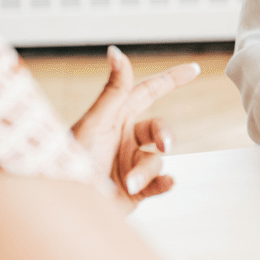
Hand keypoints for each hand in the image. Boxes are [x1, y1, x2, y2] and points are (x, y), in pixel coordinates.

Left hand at [72, 46, 199, 199]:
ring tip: (127, 183)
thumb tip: (116, 51)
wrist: (64, 208)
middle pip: (159, 128)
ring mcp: (129, 164)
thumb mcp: (95, 123)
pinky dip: (164, 183)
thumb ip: (113, 90)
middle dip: (165, 135)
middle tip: (164, 145)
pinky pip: (159, 183)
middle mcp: (124, 139)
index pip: (147, 92)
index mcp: (114, 118)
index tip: (194, 69)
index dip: (170, 80)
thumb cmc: (72, 163)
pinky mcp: (134, 191)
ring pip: (157, 160)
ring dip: (145, 171)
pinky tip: (168, 183)